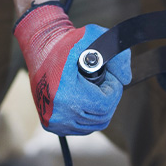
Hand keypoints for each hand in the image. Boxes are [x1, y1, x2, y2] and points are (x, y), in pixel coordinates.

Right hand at [13, 3, 130, 134]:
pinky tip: (88, 99)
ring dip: (101, 108)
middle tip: (106, 82)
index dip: (114, 90)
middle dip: (110, 98)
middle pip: (102, 116)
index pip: (104, 104)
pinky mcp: (51, 125)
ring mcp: (53, 121)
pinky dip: (90, 116)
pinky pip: (82, 128)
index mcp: (64, 91)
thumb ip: (117, 55)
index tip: (110, 77)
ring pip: (93, 125)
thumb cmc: (66, 42)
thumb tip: (126, 79)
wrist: (39, 50)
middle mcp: (57, 111)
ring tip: (96, 89)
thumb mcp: (93, 37)